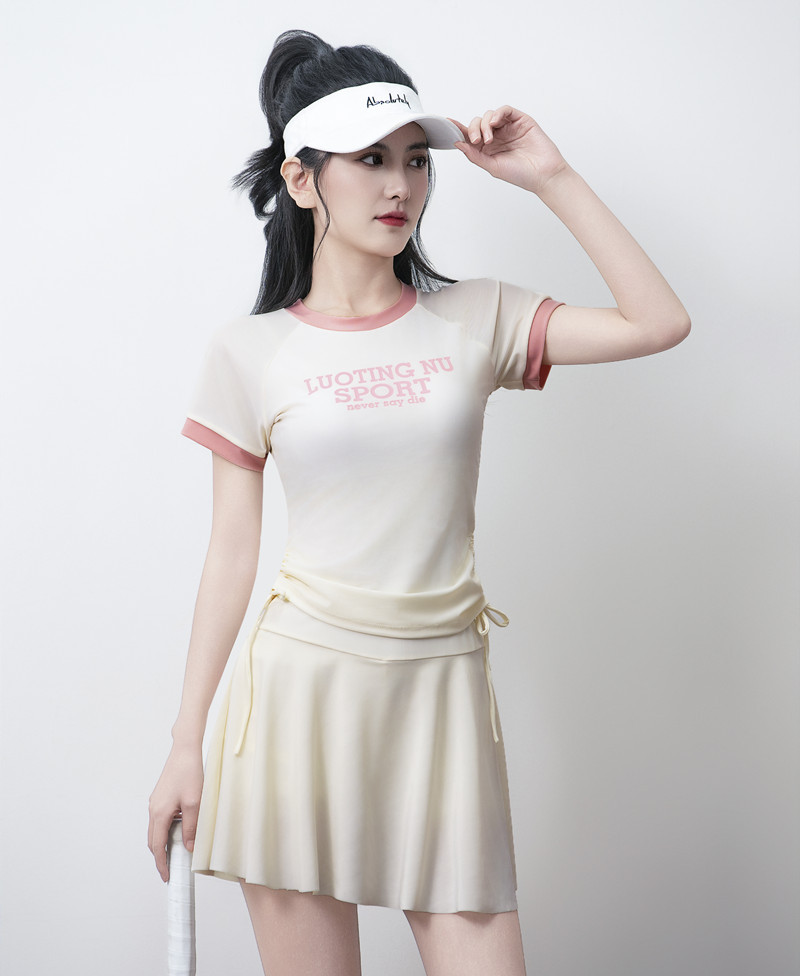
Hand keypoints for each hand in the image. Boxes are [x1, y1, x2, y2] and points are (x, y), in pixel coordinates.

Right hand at [147, 743, 203, 881]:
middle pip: (153, 841)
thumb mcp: (194, 803)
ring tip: (176, 854)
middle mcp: (154, 809)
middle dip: (160, 857)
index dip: (161, 863)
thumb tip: (189, 847)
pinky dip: (165, 831)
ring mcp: (155, 803)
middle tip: (170, 870)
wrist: (184, 751)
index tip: (167, 876)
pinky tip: (179, 832)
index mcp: (160, 813)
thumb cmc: (190, 773)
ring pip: (156, 830)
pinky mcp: (160, 798)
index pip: (157, 846)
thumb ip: (191, 827)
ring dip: (163, 844)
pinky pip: (160, 820)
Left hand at [448, 106, 568, 194]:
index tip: (448, 124)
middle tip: (477, 141)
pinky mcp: (520, 120)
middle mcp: (497, 137)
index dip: (459, 129)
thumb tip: (458, 143)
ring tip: (489, 139)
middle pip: (477, 123)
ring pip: (489, 115)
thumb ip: (474, 155)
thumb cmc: (520, 175)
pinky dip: (497, 114)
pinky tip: (494, 123)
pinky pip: (505, 110)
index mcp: (488, 149)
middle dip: (473, 129)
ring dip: (484, 124)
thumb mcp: (492, 167)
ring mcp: (508, 128)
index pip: (471, 135)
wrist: (543, 175)